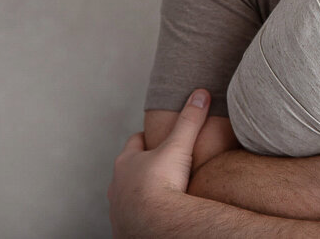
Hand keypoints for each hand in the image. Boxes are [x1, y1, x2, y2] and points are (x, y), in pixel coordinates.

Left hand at [108, 90, 210, 236]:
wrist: (154, 224)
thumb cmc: (161, 183)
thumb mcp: (179, 146)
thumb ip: (190, 120)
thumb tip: (201, 94)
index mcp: (126, 161)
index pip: (135, 142)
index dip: (148, 138)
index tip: (158, 138)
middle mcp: (117, 184)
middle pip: (128, 169)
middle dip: (142, 166)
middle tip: (160, 164)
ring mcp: (118, 208)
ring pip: (127, 193)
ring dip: (139, 191)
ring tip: (158, 192)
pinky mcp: (124, 228)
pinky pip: (132, 216)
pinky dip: (142, 212)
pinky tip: (155, 213)